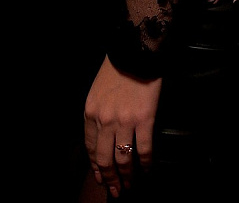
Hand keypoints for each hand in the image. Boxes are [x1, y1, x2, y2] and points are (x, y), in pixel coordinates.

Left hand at [84, 56, 161, 197]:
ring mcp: (124, 122)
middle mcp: (104, 121)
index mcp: (90, 113)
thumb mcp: (97, 91)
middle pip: (104, 158)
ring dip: (127, 177)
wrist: (135, 50)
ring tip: (130, 187)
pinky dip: (146, 164)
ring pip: (123, 159)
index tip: (101, 178)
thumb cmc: (117, 68)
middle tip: (116, 191)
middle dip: (110, 178)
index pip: (90, 148)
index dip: (96, 167)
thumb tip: (104, 136)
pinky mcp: (144, 119)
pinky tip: (148, 172)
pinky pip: (144, 149)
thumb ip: (98, 114)